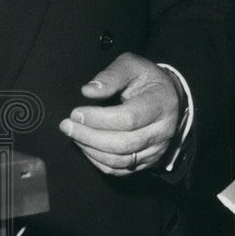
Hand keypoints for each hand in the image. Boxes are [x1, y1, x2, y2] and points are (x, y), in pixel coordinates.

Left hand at [59, 52, 182, 176]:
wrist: (167, 98)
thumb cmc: (146, 79)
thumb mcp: (131, 66)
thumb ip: (110, 75)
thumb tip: (88, 91)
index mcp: (160, 104)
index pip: (128, 118)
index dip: (98, 118)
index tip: (76, 112)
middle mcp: (162, 131)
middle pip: (122, 143)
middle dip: (89, 136)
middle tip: (67, 126)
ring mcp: (156, 150)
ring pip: (119, 160)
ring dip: (90, 149)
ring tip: (73, 134)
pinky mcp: (147, 161)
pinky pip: (119, 169)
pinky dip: (97, 161)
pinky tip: (84, 146)